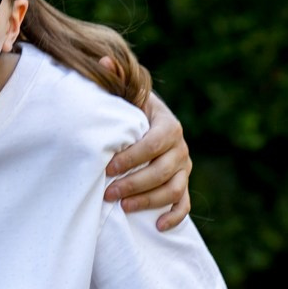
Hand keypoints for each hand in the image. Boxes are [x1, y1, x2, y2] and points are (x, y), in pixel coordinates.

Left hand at [104, 86, 191, 230]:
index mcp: (168, 125)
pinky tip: (159, 227)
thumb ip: (115, 80)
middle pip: (164, 170)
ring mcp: (184, 168)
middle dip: (135, 183)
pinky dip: (174, 216)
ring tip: (123, 208)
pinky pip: (184, 204)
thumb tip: (103, 61)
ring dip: (149, 201)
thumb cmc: (129, 110)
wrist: (145, 122)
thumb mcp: (124, 94)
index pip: (155, 143)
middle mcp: (180, 148)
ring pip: (173, 189)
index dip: (133, 157)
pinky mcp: (183, 185)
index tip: (107, 169)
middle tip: (108, 193)